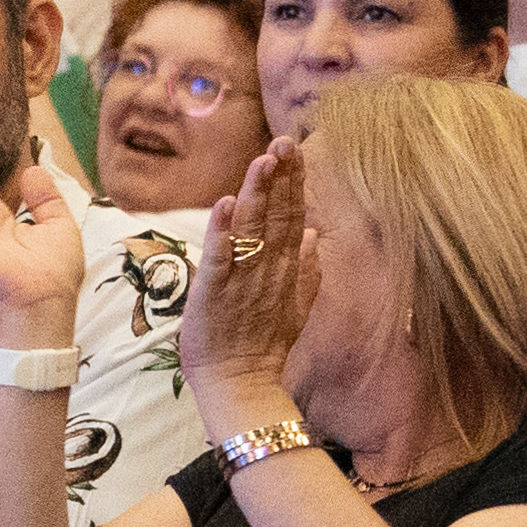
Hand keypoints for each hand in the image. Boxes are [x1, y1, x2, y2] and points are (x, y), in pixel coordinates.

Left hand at [178, 139, 319, 404]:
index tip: (293, 148)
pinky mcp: (214, 293)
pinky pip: (220, 257)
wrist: (239, 385)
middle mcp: (267, 270)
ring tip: (263, 160)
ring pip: (252, 229)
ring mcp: (242, 281)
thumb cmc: (260, 347)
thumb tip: (312, 235)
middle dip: (281, 177)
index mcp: (284, 270)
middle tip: (285, 140)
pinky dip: (223, 231)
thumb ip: (306, 271)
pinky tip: (227, 204)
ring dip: (257, 193)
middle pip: (277, 216)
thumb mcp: (293, 306)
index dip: (292, 182)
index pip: (291, 217)